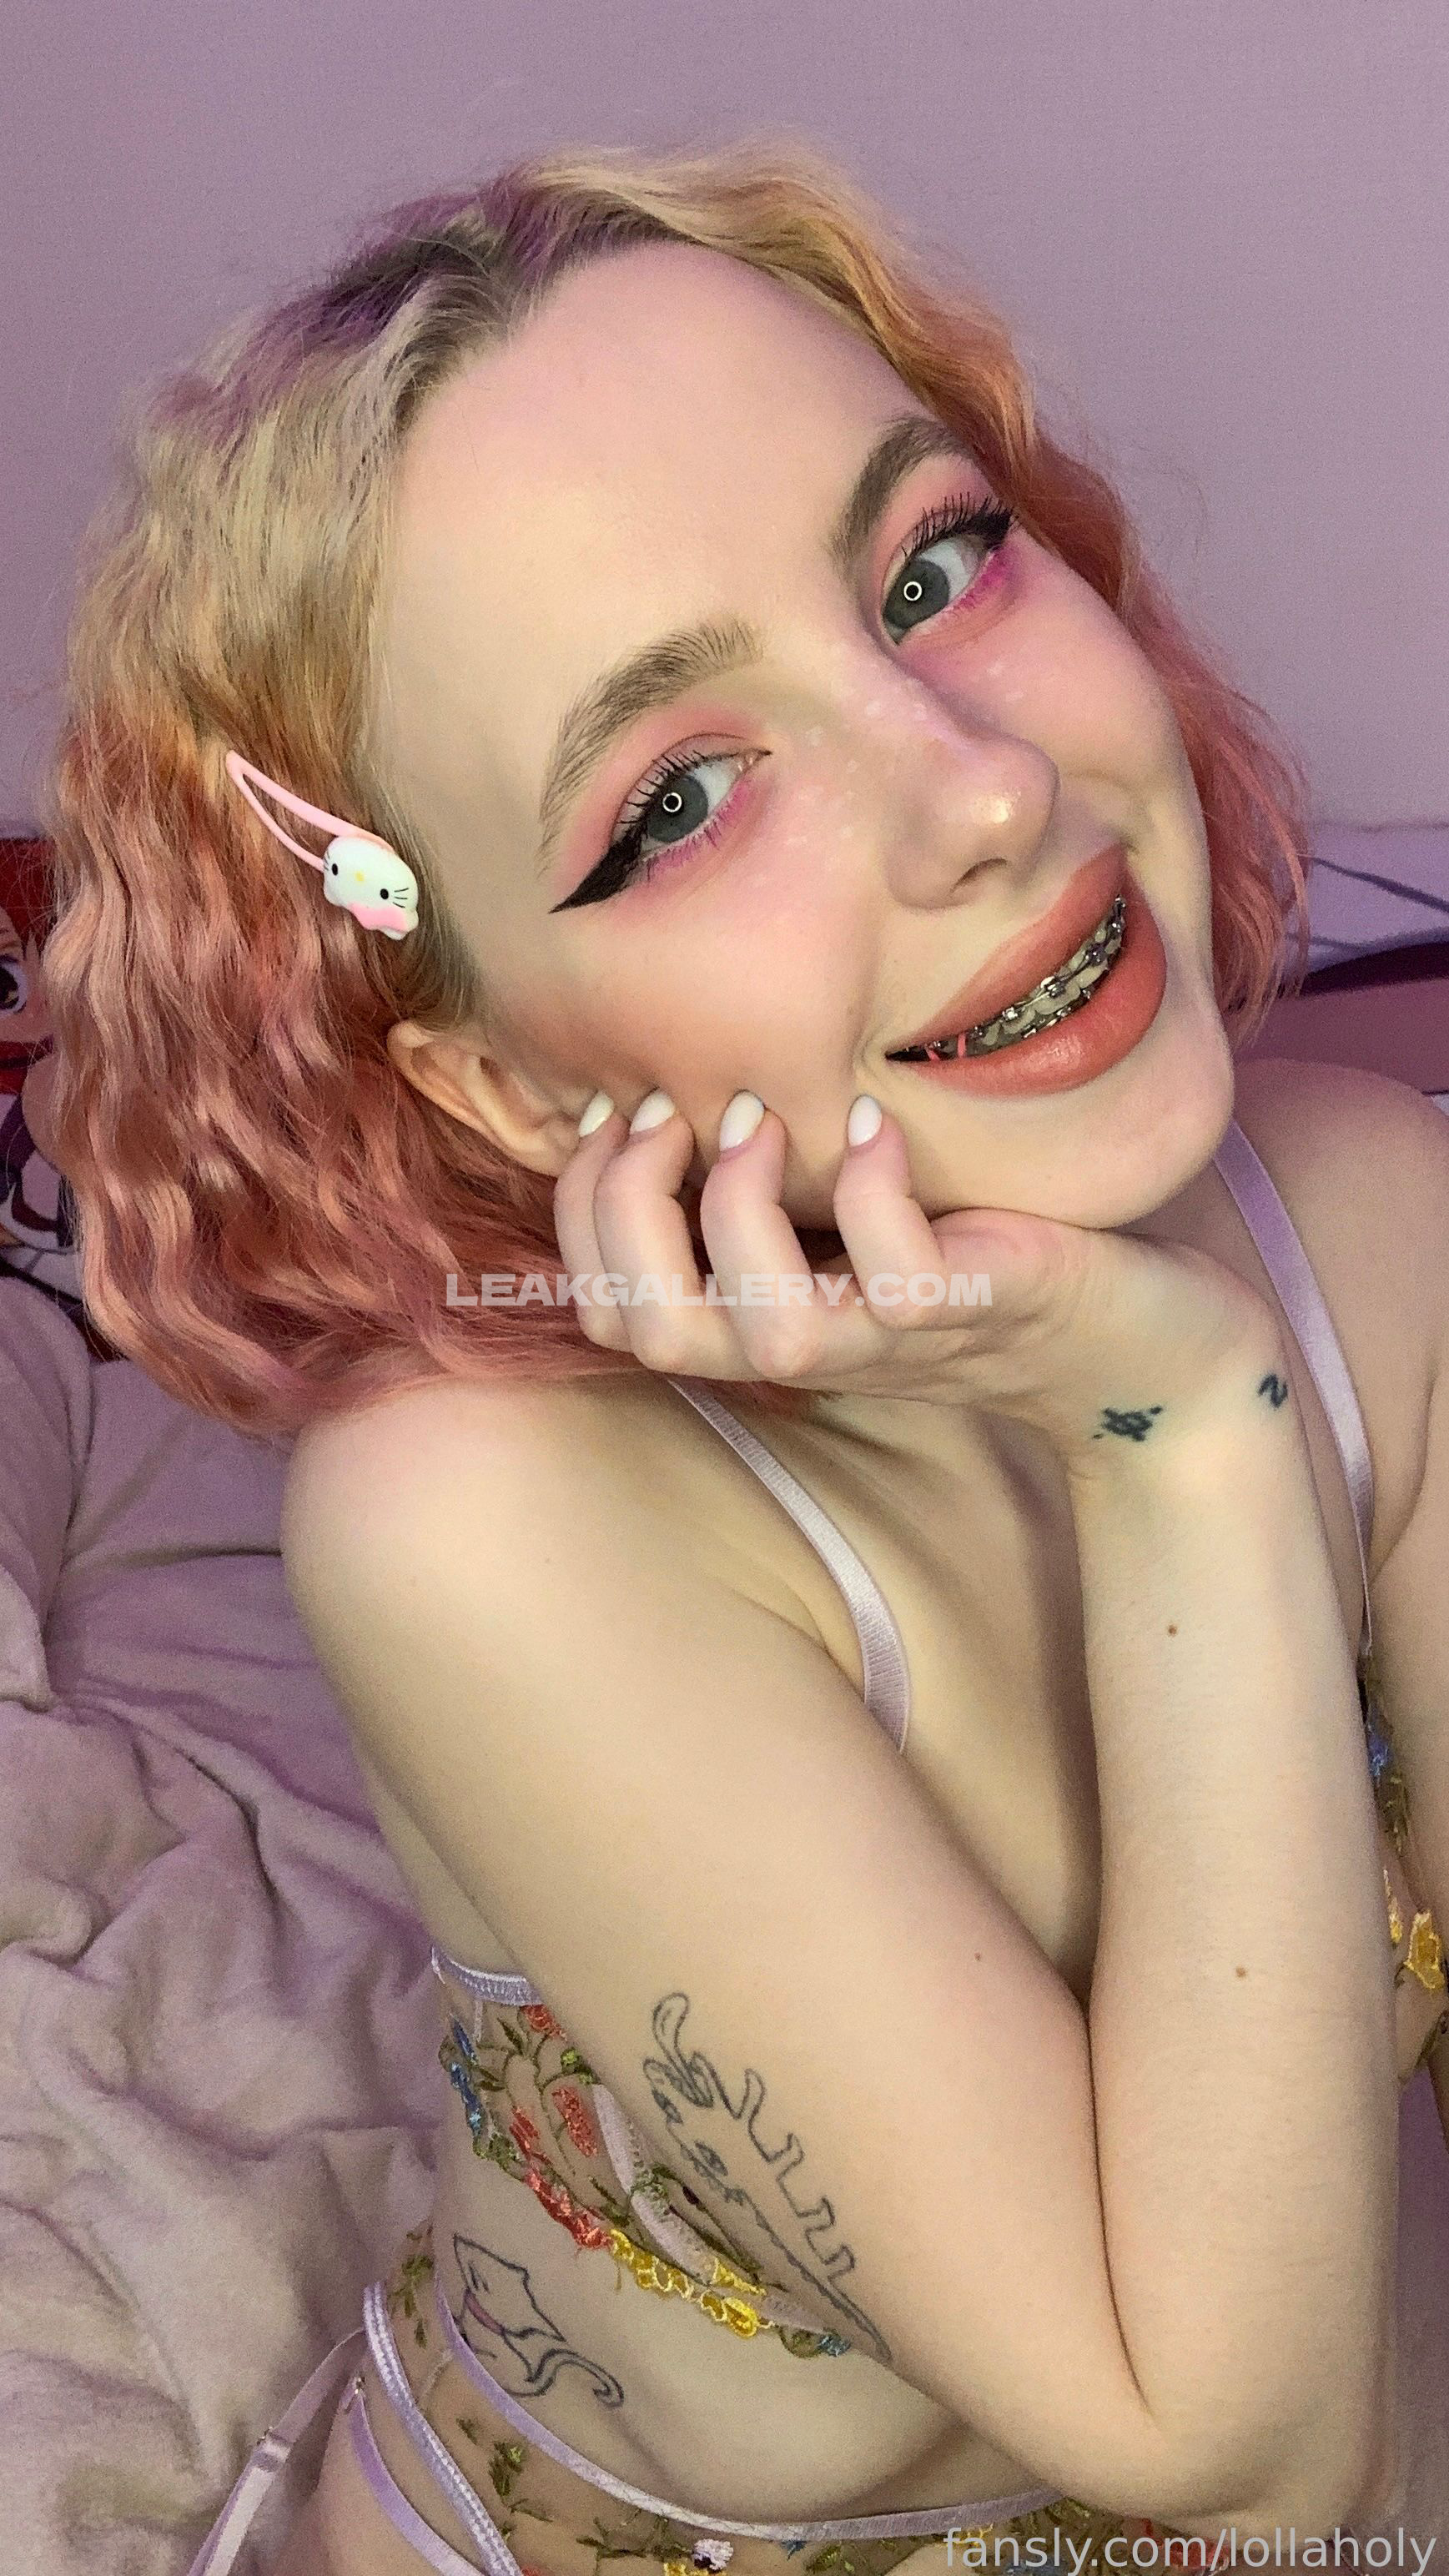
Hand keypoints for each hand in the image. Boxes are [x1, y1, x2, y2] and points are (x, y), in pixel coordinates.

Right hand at [553, 1091, 1282, 1463]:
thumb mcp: (859, 1222)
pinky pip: (899, 1279)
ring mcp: (894, 1340)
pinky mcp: (977, 1313)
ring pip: (762, 1326)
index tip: (614, 1111)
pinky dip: (875, 1191)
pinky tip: (880, 1124)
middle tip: (670, 1114)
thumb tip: (678, 1090)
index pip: (612, 1309)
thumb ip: (775, 1188)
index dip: (582, 1212)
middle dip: (624, 1212)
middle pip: (652, 1330)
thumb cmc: (992, 1261)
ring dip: (738, 1208)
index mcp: (766, 1322)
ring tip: (766, 1115)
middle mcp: (816, 1348)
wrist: (1147, 1343)